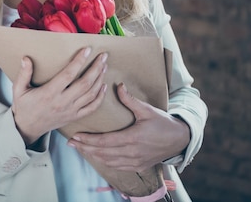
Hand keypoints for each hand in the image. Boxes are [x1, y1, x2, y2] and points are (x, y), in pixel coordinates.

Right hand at [11, 48, 107, 144]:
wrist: (27, 128)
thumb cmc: (24, 107)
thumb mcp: (19, 90)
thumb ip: (23, 74)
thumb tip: (26, 58)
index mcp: (49, 93)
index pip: (68, 74)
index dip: (79, 61)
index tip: (87, 50)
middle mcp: (62, 102)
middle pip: (85, 83)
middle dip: (96, 68)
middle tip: (103, 56)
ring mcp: (70, 111)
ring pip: (90, 94)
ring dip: (100, 79)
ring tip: (104, 66)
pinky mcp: (74, 117)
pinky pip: (91, 108)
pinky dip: (100, 97)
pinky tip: (103, 86)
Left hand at [67, 83, 190, 171]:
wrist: (180, 140)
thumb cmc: (163, 123)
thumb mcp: (147, 109)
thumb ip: (130, 99)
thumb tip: (118, 85)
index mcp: (132, 138)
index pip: (104, 141)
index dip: (88, 140)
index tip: (75, 137)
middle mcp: (132, 152)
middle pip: (102, 153)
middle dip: (85, 148)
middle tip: (70, 143)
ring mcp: (135, 161)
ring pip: (108, 161)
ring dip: (93, 155)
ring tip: (80, 148)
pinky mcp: (138, 166)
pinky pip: (117, 166)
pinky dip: (104, 161)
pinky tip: (97, 156)